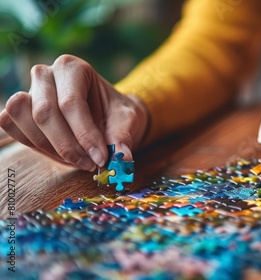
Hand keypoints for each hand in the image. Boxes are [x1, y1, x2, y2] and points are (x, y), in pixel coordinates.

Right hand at [0, 55, 147, 170]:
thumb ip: (123, 138)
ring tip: (80, 159)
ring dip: (51, 147)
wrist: (108, 117)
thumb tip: (122, 159)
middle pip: (44, 112)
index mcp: (73, 68)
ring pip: (24, 119)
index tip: (101, 158)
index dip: (84, 134)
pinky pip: (12, 126)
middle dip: (68, 145)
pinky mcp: (19, 111)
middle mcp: (46, 75)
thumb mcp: (127, 121)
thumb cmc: (116, 114)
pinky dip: (35, 145)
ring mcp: (28, 92)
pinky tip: (61, 154)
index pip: (71, 102)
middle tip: (91, 163)